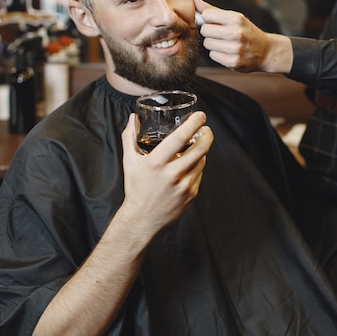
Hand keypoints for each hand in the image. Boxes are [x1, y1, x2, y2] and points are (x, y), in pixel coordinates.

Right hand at [121, 112, 213, 240]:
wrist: (142, 219)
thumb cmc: (136, 188)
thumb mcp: (130, 161)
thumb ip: (129, 137)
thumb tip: (132, 118)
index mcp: (157, 162)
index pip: (180, 138)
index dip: (193, 124)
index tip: (200, 116)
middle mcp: (173, 173)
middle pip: (200, 148)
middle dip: (207, 135)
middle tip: (206, 129)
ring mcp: (184, 185)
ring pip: (202, 161)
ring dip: (201, 152)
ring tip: (195, 148)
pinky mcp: (192, 194)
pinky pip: (200, 174)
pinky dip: (197, 167)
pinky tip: (189, 167)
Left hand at [194, 0, 292, 72]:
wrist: (265, 51)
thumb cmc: (247, 32)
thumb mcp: (234, 17)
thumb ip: (212, 9)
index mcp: (236, 18)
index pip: (207, 15)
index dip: (209, 19)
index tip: (216, 23)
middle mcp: (236, 33)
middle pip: (205, 30)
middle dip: (210, 32)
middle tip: (221, 35)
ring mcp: (235, 48)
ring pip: (207, 44)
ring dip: (214, 44)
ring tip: (226, 44)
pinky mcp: (233, 62)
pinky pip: (213, 55)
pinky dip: (218, 54)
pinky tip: (228, 52)